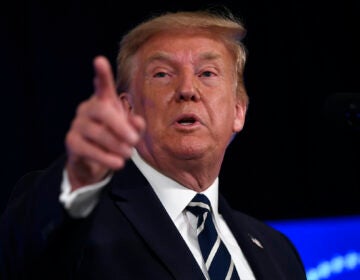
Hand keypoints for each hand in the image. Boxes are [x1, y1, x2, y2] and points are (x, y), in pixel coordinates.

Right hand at [65, 56, 144, 190]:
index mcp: (103, 103)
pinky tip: (119, 163)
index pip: (102, 86)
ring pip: (97, 132)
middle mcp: (88, 109)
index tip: (99, 60)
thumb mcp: (130, 132)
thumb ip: (135, 126)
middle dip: (120, 126)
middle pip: (102, 111)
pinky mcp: (71, 142)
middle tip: (134, 141)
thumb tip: (138, 122)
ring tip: (128, 154)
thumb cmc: (115, 140)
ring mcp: (77, 125)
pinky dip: (106, 157)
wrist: (94, 162)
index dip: (102, 74)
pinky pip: (89, 149)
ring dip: (116, 145)